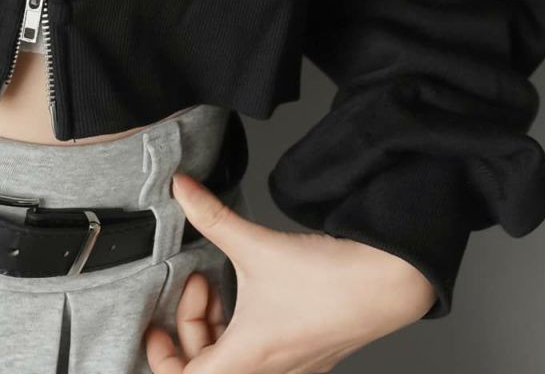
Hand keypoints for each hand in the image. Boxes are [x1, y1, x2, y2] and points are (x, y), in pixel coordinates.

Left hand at [144, 170, 437, 371]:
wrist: (387, 284)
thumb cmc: (330, 280)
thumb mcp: (256, 244)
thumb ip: (212, 216)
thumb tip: (182, 189)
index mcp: (250, 356)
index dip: (164, 358)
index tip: (157, 328)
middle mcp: (269, 371)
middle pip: (208, 368)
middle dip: (192, 325)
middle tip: (199, 283)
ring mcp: (291, 367)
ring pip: (235, 361)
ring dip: (218, 327)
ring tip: (221, 285)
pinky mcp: (307, 354)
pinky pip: (260, 354)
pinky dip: (243, 327)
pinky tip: (249, 291)